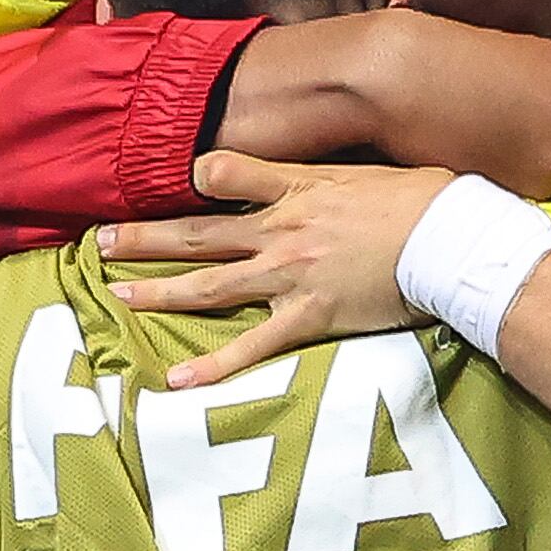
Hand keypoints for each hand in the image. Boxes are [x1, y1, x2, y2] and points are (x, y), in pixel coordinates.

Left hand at [102, 152, 456, 386]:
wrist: (450, 239)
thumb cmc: (424, 201)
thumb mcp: (370, 170)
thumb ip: (333, 174)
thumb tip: (328, 175)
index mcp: (298, 189)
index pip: (225, 172)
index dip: (197, 176)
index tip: (176, 183)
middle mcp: (281, 230)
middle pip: (198, 235)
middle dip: (145, 237)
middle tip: (101, 241)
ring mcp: (290, 275)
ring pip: (208, 285)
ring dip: (158, 289)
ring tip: (117, 292)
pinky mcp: (308, 316)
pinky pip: (251, 346)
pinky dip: (213, 365)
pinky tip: (177, 379)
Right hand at [343, 12, 550, 196]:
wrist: (411, 73)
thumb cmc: (461, 60)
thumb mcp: (536, 63)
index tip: (550, 137)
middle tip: (520, 149)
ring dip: (541, 178)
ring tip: (498, 153)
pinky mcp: (539, 185)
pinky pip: (540, 200)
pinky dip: (517, 190)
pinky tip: (487, 165)